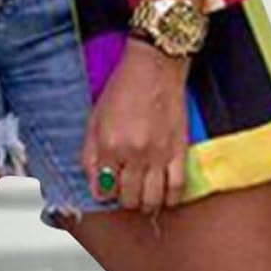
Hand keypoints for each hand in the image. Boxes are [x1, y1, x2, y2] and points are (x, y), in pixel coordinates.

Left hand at [81, 37, 190, 215]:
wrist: (154, 67)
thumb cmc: (123, 87)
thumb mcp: (95, 117)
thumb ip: (90, 153)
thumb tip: (95, 184)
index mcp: (108, 144)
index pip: (104, 189)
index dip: (104, 193)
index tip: (107, 189)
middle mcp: (133, 153)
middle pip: (128, 199)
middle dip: (124, 200)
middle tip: (125, 191)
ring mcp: (158, 154)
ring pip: (152, 199)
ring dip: (146, 203)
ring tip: (143, 197)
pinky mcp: (180, 152)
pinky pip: (177, 188)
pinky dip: (170, 198)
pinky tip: (164, 196)